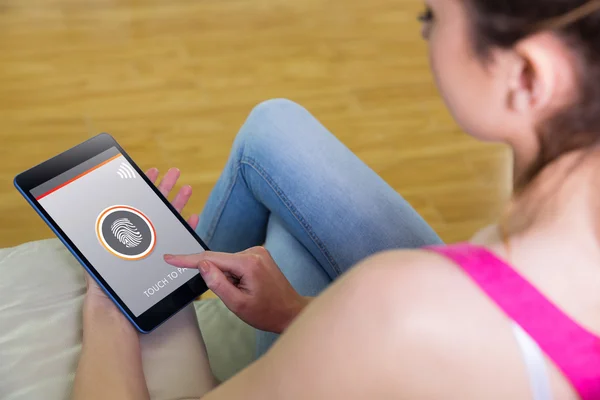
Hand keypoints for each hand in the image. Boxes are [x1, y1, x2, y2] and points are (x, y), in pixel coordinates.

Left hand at [84, 168, 198, 312]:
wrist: (120, 321)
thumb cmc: (106, 297)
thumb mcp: (97, 267)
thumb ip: (97, 249)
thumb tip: (85, 226)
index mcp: (123, 242)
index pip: (134, 208)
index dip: (143, 189)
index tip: (150, 172)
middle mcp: (140, 245)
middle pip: (153, 211)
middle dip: (164, 189)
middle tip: (173, 172)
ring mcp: (155, 254)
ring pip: (169, 223)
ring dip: (177, 204)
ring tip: (186, 188)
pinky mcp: (168, 266)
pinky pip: (181, 243)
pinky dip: (187, 229)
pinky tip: (193, 217)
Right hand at [164, 247, 310, 333]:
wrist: (291, 312)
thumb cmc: (267, 312)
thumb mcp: (237, 304)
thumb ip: (217, 284)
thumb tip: (202, 265)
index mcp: (248, 262)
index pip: (210, 258)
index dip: (187, 259)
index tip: (170, 258)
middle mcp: (254, 251)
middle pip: (219, 261)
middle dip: (218, 278)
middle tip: (235, 296)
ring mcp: (258, 251)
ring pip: (227, 263)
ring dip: (227, 278)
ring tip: (245, 294)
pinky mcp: (259, 255)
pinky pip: (235, 263)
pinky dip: (234, 275)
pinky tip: (247, 288)